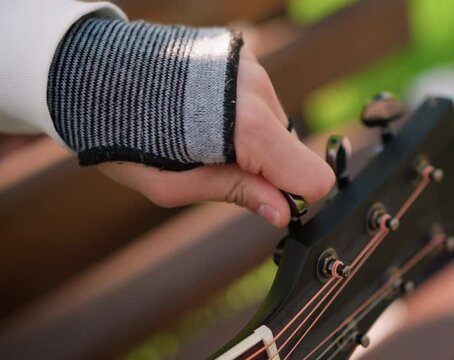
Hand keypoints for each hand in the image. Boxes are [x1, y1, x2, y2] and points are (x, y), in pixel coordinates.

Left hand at [98, 47, 334, 227]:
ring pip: (276, 126)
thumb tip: (284, 213)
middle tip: (213, 166)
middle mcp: (256, 87)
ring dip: (248, 141)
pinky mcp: (240, 55)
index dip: (294, 196)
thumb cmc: (121, 136)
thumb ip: (236, 193)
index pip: (311, 175)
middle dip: (263, 167)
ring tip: (199, 136)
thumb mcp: (174, 183)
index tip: (262, 200)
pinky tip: (202, 114)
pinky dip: (239, 118)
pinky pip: (260, 103)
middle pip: (293, 151)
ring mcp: (250, 65)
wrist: (85, 71)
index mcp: (244, 123)